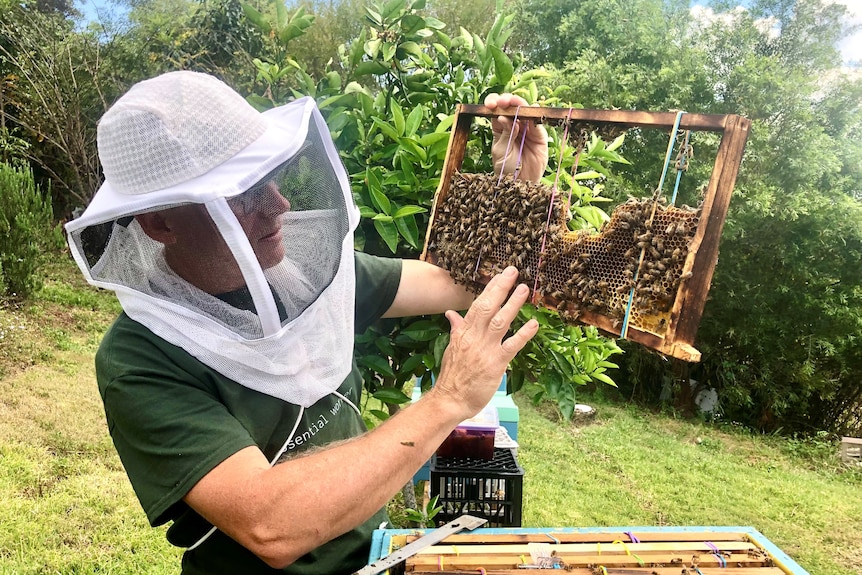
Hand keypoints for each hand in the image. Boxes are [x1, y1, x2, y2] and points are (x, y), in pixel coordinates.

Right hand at [433, 266, 538, 417]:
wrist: (449, 399)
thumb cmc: (452, 376)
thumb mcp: (451, 348)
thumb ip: (456, 329)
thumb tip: (451, 314)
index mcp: (463, 332)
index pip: (477, 304)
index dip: (490, 288)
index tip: (500, 275)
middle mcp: (474, 336)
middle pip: (487, 306)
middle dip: (501, 287)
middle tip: (513, 271)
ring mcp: (485, 349)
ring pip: (500, 321)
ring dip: (513, 304)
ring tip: (524, 289)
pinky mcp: (495, 363)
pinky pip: (512, 345)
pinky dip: (524, 334)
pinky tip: (534, 323)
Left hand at [485, 93, 548, 182]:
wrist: (519, 185)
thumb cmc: (506, 170)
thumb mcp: (501, 151)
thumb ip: (505, 134)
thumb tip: (504, 117)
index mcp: (500, 128)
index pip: (497, 111)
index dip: (494, 104)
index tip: (490, 104)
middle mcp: (514, 126)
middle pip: (512, 107)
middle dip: (508, 100)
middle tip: (504, 101)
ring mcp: (527, 129)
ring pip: (525, 111)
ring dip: (521, 104)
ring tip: (515, 103)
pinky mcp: (539, 136)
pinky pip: (538, 123)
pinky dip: (535, 115)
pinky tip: (531, 110)